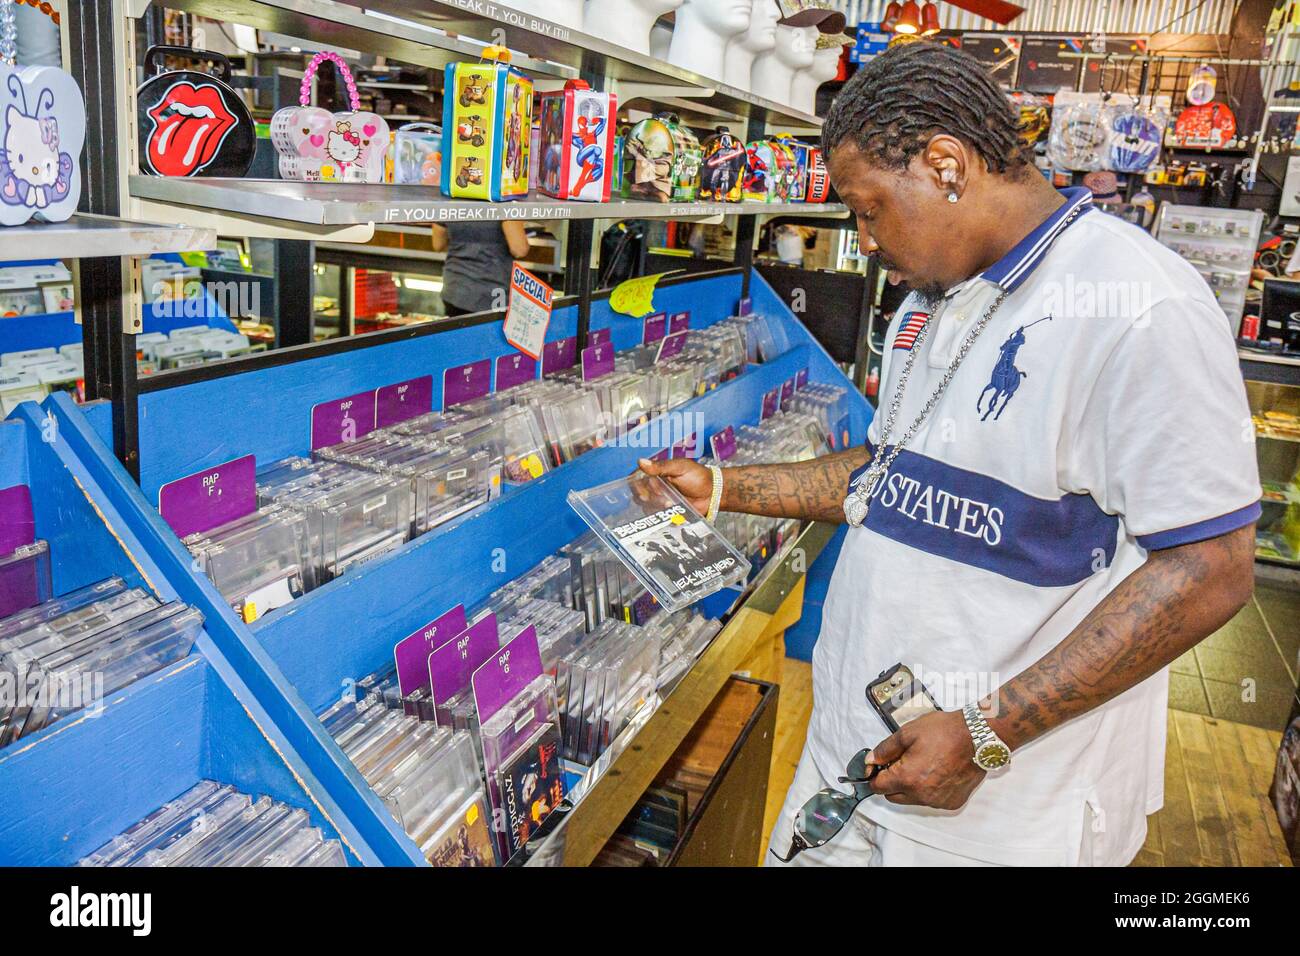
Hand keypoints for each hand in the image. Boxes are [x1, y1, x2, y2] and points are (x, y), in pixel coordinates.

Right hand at [637, 457, 712, 514]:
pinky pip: (657, 517)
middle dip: (650, 498)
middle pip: (639, 495)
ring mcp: (660, 501)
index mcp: (655, 474)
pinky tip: (671, 512)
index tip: (645, 492)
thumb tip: (641, 462)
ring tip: (670, 504)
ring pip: (647, 507)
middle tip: (663, 497)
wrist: (712, 493)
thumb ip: (660, 466)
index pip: (637, 479)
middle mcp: (655, 488)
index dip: (638, 486)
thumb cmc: (697, 476)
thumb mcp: (680, 467)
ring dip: (657, 507)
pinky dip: (662, 516)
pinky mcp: (666, 513)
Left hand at [866, 710, 985, 809]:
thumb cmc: (945, 732)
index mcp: (907, 778)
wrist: (977, 737)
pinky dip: (929, 790)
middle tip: (900, 762)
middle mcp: (922, 795)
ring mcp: (938, 801)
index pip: (878, 787)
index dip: (875, 775)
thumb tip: (871, 760)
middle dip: (891, 782)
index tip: (878, 767)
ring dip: (910, 787)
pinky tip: (937, 772)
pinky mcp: (952, 802)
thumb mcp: (908, 733)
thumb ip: (885, 749)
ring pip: (912, 799)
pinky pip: (932, 800)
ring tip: (922, 764)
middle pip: (893, 796)